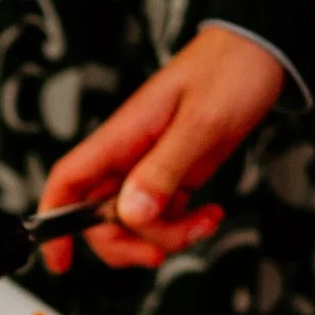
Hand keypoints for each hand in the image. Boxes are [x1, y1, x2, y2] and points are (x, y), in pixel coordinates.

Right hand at [39, 26, 285, 271]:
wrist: (260, 53)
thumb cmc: (229, 70)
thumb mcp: (201, 122)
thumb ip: (164, 170)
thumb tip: (131, 213)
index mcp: (122, 136)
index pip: (69, 181)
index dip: (54, 223)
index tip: (58, 261)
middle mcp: (129, 154)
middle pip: (100, 217)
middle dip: (128, 244)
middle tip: (161, 250)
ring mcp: (151, 166)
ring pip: (135, 222)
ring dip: (167, 236)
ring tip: (204, 222)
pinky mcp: (175, 173)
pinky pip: (165, 215)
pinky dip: (185, 226)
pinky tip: (210, 214)